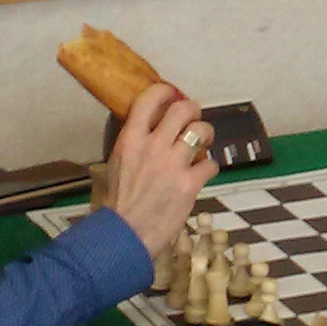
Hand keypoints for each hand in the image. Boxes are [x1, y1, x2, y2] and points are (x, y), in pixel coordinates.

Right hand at [95, 79, 215, 255]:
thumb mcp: (116, 165)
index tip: (171, 93)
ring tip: (203, 143)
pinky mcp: (190, 183)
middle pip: (183, 109)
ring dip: (206, 135)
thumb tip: (147, 132)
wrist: (124, 235)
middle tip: (193, 118)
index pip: (149, 99)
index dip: (165, 91)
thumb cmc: (116, 204)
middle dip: (193, 110)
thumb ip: (133, 145)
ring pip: (202, 131)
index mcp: (131, 139)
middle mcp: (154, 146)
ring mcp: (174, 164)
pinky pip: (211, 164)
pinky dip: (209, 168)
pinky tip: (202, 174)